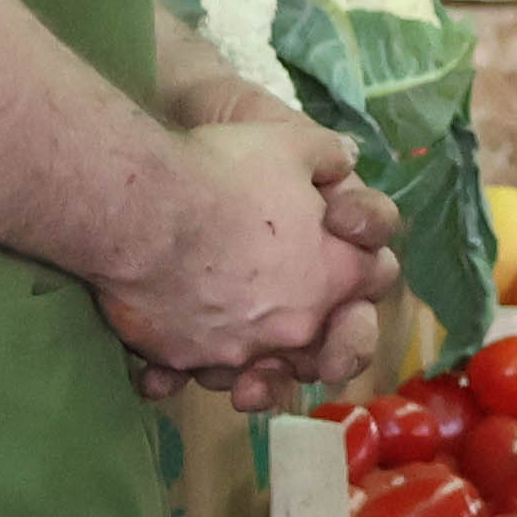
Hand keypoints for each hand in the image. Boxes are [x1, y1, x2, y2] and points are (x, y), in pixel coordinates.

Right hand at [103, 113, 375, 392]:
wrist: (145, 207)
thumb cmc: (223, 171)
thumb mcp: (290, 144)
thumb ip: (328, 155)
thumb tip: (347, 156)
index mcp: (335, 274)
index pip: (372, 279)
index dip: (358, 264)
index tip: (334, 255)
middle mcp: (298, 325)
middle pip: (322, 349)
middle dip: (316, 342)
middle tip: (284, 315)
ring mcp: (244, 349)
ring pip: (259, 372)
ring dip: (249, 367)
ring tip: (227, 347)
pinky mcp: (190, 358)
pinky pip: (194, 372)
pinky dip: (184, 371)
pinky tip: (165, 366)